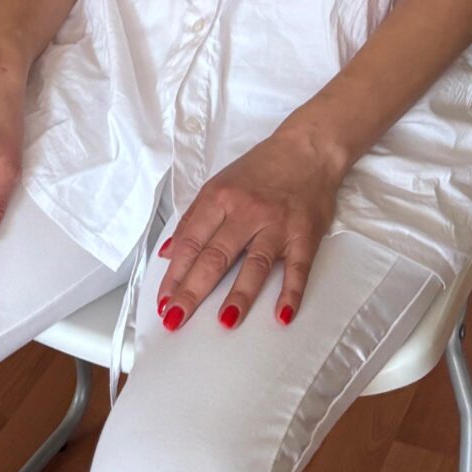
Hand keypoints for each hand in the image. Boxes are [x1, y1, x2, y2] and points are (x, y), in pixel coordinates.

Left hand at [156, 124, 348, 331]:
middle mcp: (246, 211)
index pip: (191, 242)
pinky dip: (291, 292)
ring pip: (255, 264)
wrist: (307, 149)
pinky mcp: (305, 235)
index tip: (164, 300)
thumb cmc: (260, 169)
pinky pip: (298, 268)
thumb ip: (193, 219)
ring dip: (240, 295)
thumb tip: (167, 252)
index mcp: (220, 198)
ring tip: (225, 322)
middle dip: (193, 290)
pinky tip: (282, 315)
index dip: (174, 274)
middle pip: (215, 256)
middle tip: (176, 318)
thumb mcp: (219, 184)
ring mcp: (277, 225)